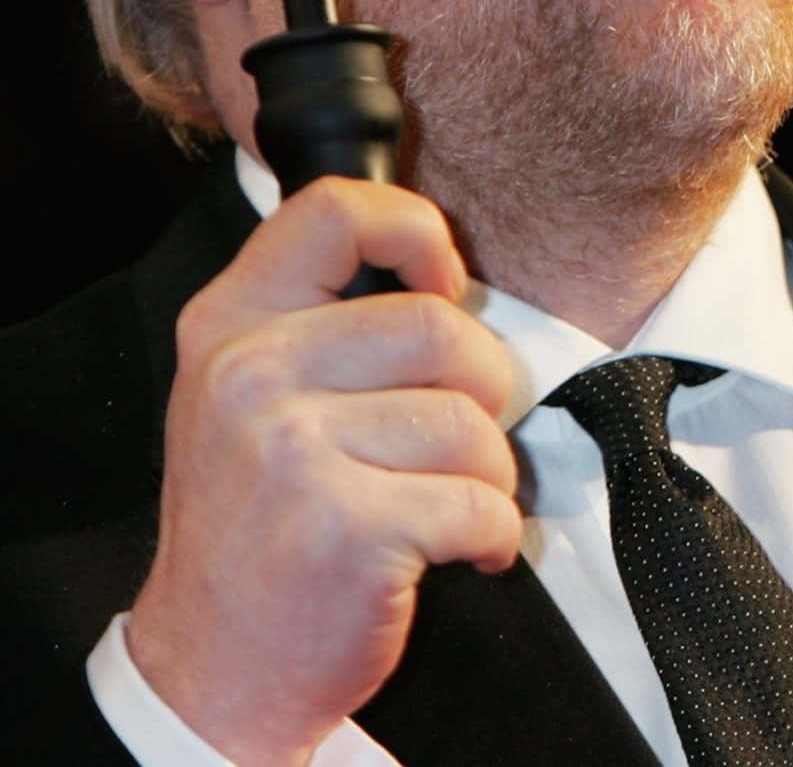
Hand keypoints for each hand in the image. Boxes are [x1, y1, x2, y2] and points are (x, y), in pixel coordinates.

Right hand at [125, 178, 519, 764]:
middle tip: (456, 441)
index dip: (417, 231)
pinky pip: (484, 502)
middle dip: (483, 389)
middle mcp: (251, 378)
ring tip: (444, 507)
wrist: (212, 668)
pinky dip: (493, 535)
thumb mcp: (254, 401)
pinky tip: (457, 552)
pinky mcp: (347, 525)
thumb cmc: (260, 529)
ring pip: (473, 421)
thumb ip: (324, 325)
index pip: (333, 210)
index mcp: (229, 328)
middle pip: (442, 326)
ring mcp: (293, 451)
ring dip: (488, 476)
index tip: (446, 282)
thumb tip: (441, 271)